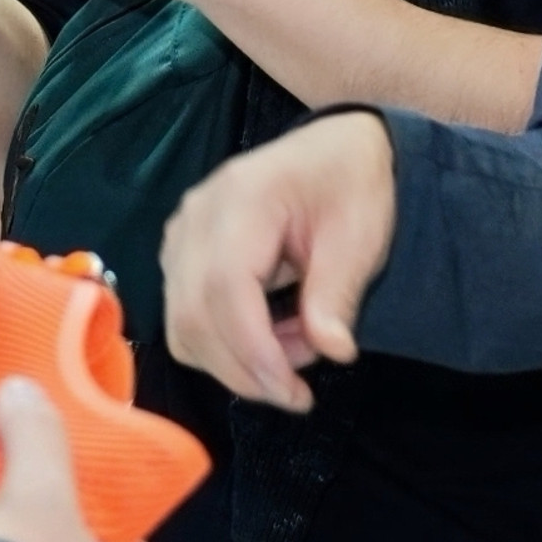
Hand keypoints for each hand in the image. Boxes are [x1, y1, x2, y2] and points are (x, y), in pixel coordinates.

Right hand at [160, 112, 395, 412]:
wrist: (335, 149)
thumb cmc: (351, 185)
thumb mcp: (360, 236)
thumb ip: (338, 294)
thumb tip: (333, 352)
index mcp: (242, 199)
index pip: (224, 289)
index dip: (253, 351)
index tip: (293, 392)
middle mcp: (196, 217)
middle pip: (193, 315)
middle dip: (245, 370)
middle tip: (301, 388)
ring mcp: (181, 236)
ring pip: (183, 327)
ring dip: (236, 362)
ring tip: (295, 351)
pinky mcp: (181, 257)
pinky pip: (186, 319)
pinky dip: (224, 347)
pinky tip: (271, 338)